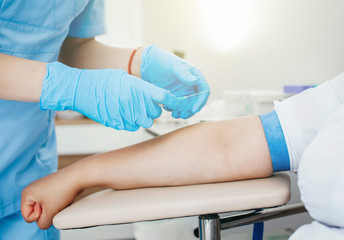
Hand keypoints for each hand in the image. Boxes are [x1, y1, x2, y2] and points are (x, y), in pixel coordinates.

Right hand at [21, 169, 80, 229]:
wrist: (77, 176)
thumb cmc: (62, 190)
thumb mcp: (50, 212)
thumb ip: (43, 223)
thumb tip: (44, 222)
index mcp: (26, 193)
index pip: (27, 216)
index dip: (39, 216)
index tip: (48, 205)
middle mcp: (33, 189)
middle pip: (37, 212)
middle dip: (48, 211)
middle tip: (55, 202)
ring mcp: (43, 187)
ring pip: (47, 207)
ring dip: (55, 208)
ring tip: (61, 199)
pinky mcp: (52, 187)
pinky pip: (53, 202)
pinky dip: (59, 202)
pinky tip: (65, 196)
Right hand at [40, 62, 177, 130]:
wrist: (81, 89)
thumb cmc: (102, 80)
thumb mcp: (124, 77)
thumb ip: (141, 87)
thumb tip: (153, 95)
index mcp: (138, 88)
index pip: (163, 97)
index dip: (172, 101)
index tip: (174, 103)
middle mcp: (134, 102)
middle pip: (155, 113)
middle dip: (152, 110)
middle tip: (144, 105)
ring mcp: (126, 115)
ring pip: (145, 122)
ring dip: (142, 117)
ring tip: (132, 109)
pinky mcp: (117, 124)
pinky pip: (132, 127)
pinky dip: (131, 123)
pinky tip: (123, 114)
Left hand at [141, 45, 209, 118]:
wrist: (149, 63)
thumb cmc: (162, 60)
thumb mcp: (173, 65)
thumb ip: (184, 73)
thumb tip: (195, 81)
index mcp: (195, 76)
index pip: (204, 91)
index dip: (201, 101)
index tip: (193, 109)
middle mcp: (192, 85)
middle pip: (197, 101)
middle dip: (191, 110)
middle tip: (183, 115)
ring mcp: (183, 91)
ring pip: (188, 106)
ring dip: (183, 112)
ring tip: (174, 114)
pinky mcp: (175, 96)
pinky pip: (178, 106)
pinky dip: (175, 110)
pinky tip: (168, 109)